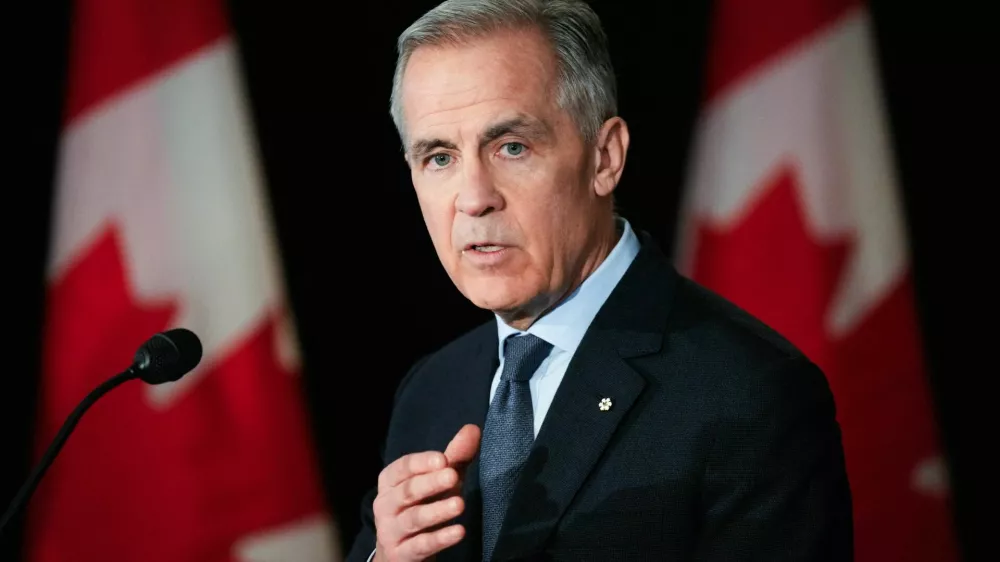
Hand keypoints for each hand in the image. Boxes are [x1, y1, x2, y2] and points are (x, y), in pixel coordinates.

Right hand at [373, 424, 480, 561]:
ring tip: (459, 504)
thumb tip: (473, 429)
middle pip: (407, 491)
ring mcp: (390, 531)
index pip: (402, 468)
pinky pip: (420, 546)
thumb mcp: (437, 481)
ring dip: (437, 511)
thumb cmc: (421, 506)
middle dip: (430, 483)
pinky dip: (439, 538)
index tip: (443, 459)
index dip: (421, 463)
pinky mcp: (400, 554)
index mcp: (390, 481)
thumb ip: (454, 457)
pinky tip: (459, 531)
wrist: (401, 552)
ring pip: (413, 519)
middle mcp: (385, 504)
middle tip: (453, 476)